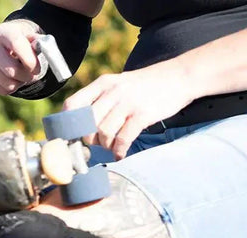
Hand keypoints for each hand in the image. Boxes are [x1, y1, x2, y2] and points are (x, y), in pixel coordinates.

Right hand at [0, 20, 43, 94]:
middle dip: (27, 76)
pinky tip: (12, 78)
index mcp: (3, 32)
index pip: (16, 45)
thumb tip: (45, 48)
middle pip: (11, 70)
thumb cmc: (21, 40)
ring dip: (20, 83)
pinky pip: (2, 90)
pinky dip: (12, 88)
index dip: (30, 60)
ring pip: (8, 84)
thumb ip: (39, 42)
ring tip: (22, 75)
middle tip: (33, 74)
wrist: (1, 42)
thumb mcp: (30, 36)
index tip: (37, 69)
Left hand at [63, 62, 195, 158]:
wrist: (180, 76)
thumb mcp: (119, 84)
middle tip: (95, 144)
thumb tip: (79, 126)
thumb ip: (100, 100)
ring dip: (104, 145)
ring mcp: (128, 102)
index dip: (66, 124)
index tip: (69, 136)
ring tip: (110, 146)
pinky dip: (118, 150)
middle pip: (85, 123)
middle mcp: (113, 91)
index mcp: (103, 83)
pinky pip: (123, 138)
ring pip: (102, 132)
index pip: (72, 104)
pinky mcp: (143, 114)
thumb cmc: (146, 86)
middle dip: (87, 139)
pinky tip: (120, 153)